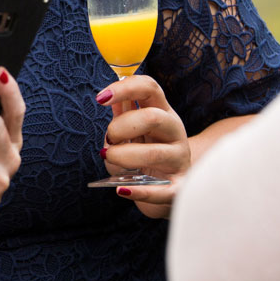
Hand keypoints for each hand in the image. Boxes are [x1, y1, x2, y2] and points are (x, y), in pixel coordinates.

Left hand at [97, 75, 188, 218]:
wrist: (167, 188)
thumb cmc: (143, 156)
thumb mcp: (132, 133)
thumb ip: (121, 116)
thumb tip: (108, 98)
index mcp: (162, 113)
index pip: (149, 88)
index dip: (125, 88)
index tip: (100, 98)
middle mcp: (174, 132)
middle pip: (153, 117)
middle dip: (121, 127)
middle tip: (110, 139)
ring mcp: (179, 159)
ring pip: (154, 153)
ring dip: (123, 157)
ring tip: (110, 159)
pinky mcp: (179, 186)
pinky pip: (162, 191)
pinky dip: (140, 192)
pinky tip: (122, 190)